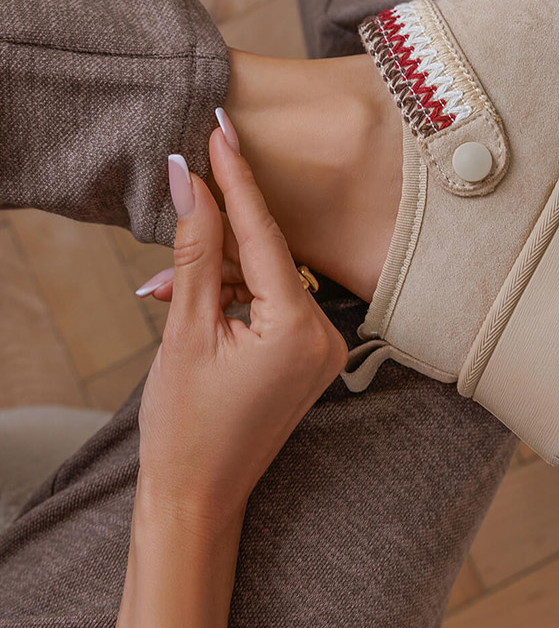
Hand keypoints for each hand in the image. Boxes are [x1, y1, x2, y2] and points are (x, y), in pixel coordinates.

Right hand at [136, 113, 347, 519]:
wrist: (197, 499)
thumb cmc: (185, 427)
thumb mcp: (185, 331)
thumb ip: (193, 252)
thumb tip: (188, 182)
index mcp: (299, 328)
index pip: (264, 233)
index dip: (237, 178)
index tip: (220, 130)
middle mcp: (324, 335)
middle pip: (266, 253)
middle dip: (218, 230)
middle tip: (188, 177)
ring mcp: (320, 347)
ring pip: (265, 277)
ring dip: (215, 271)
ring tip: (163, 287)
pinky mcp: (307, 354)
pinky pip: (269, 301)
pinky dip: (231, 295)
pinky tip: (186, 300)